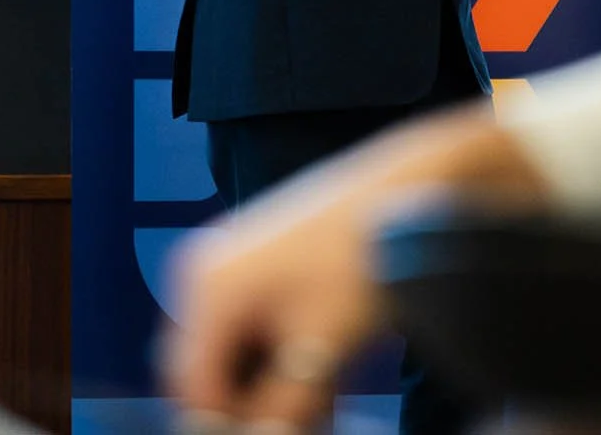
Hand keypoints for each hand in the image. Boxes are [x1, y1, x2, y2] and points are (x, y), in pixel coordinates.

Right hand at [163, 109, 547, 428]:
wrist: (407, 190)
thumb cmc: (362, 257)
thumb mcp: (322, 348)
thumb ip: (284, 407)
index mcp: (210, 290)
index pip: (192, 386)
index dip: (224, 423)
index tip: (266, 434)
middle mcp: (206, 274)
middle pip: (206, 369)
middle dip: (246, 406)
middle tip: (299, 422)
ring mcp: (230, 265)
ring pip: (233, 352)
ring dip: (267, 388)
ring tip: (321, 403)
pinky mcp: (257, 266)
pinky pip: (252, 328)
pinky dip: (279, 358)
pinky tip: (322, 375)